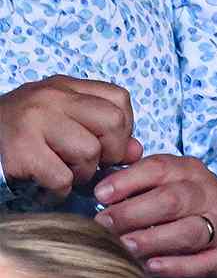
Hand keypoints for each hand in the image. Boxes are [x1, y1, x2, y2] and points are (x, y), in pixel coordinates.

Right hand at [0, 76, 141, 198]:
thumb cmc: (23, 135)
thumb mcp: (64, 122)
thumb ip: (105, 133)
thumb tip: (136, 151)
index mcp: (64, 87)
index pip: (119, 100)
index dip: (121, 129)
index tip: (102, 143)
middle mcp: (50, 97)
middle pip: (112, 124)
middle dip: (107, 152)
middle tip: (85, 163)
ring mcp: (33, 120)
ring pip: (89, 153)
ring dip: (80, 173)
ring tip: (59, 172)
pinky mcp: (19, 149)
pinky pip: (62, 178)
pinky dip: (57, 191)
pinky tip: (44, 185)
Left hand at [93, 154, 216, 277]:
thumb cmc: (190, 211)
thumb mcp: (170, 186)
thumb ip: (139, 186)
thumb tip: (97, 195)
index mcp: (190, 172)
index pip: (158, 169)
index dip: (126, 181)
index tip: (100, 196)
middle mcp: (209, 195)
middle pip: (171, 200)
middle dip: (132, 213)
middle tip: (104, 226)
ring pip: (189, 231)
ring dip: (152, 239)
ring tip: (125, 247)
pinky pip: (204, 262)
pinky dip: (177, 265)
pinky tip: (152, 267)